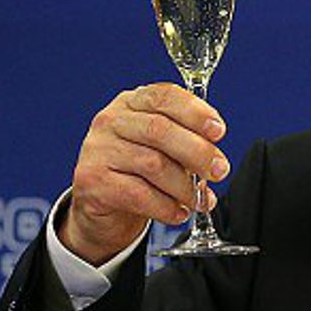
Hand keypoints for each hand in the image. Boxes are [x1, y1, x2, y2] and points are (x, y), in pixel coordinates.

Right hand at [58, 83, 228, 264]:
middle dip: (197, 152)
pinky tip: (179, 213)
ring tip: (201, 200)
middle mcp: (111, 121)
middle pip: (160, 130)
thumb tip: (215, 158)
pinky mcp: (91, 181)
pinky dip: (166, 206)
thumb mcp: (164, 147)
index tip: (219, 131)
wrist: (102, 205)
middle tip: (219, 171)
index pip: (164, 96)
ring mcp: (97, 149)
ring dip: (185, 187)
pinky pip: (138, 194)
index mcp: (132, 102)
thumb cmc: (140, 170)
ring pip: (152, 164)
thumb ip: (188, 141)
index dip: (195, 112)